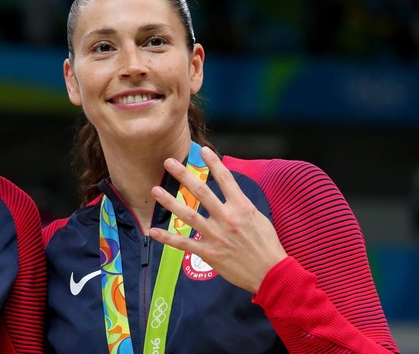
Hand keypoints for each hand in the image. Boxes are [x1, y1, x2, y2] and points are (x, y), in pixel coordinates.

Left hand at [148, 146, 286, 293]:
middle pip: (201, 192)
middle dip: (184, 175)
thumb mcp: (259, 218)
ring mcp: (216, 236)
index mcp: (242, 207)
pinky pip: (183, 243)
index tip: (202, 150)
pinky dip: (167, 237)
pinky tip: (153, 231)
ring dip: (170, 202)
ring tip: (155, 190)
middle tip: (169, 162)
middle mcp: (227, 218)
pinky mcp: (209, 253)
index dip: (213, 163)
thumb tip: (230, 191)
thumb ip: (241, 204)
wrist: (271, 273)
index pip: (226, 179)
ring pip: (188, 215)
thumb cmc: (267, 245)